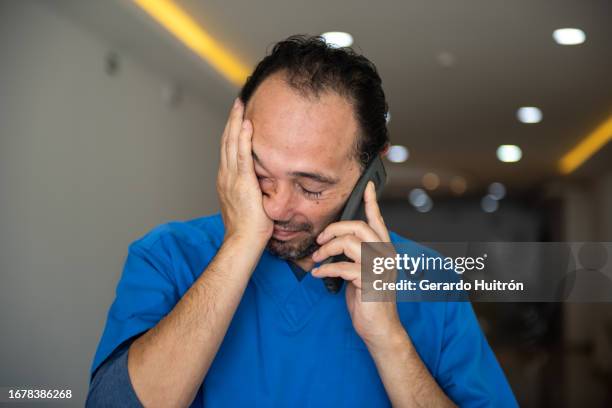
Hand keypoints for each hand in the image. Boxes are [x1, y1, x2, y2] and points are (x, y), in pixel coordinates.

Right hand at [217, 98, 272, 243]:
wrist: (243, 241)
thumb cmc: (249, 229)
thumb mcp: (248, 203)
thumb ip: (251, 189)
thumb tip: (261, 182)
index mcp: (226, 180)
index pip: (228, 150)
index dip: (231, 132)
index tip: (237, 118)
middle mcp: (225, 176)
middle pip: (226, 141)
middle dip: (232, 120)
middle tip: (237, 103)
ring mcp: (232, 179)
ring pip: (231, 144)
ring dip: (236, 123)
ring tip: (240, 105)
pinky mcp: (242, 183)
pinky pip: (242, 156)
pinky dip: (243, 138)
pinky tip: (247, 124)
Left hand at [311, 181, 403, 347]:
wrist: (380, 329)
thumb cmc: (368, 300)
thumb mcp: (362, 272)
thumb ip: (355, 255)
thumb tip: (334, 243)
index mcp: (384, 250)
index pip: (378, 221)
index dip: (371, 202)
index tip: (367, 186)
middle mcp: (385, 256)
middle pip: (359, 227)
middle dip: (335, 228)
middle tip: (320, 239)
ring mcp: (378, 268)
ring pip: (349, 243)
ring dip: (327, 249)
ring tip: (318, 259)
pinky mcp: (369, 282)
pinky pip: (343, 267)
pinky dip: (326, 269)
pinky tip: (318, 274)